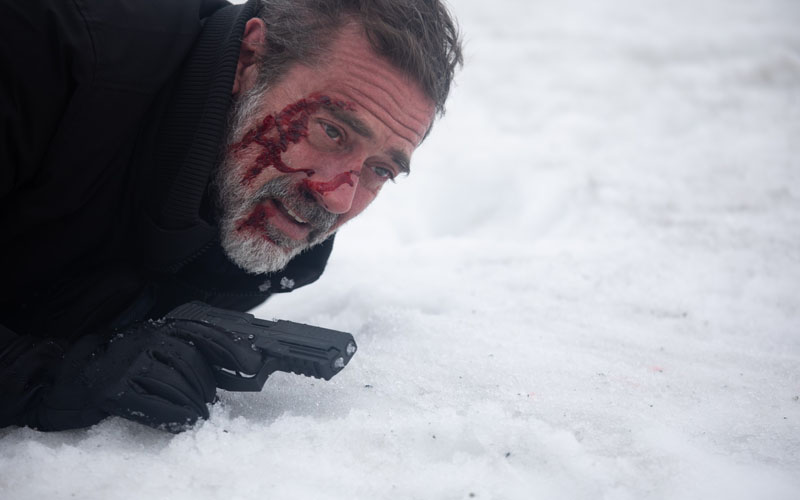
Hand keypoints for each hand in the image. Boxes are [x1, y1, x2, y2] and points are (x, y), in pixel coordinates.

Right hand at [34, 319, 263, 431]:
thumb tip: (240, 363)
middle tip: (211, 403)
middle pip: (191, 362)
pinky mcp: (115, 388)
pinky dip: (175, 417)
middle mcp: (146, 338)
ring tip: (199, 415)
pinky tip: (185, 422)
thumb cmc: (128, 362)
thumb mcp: (158, 346)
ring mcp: (129, 362)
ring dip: (194, 405)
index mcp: (161, 326)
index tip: (252, 364)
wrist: (77, 376)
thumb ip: (191, 349)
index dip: (230, 349)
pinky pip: (155, 406)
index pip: (203, 333)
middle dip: (207, 386)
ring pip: (175, 385)